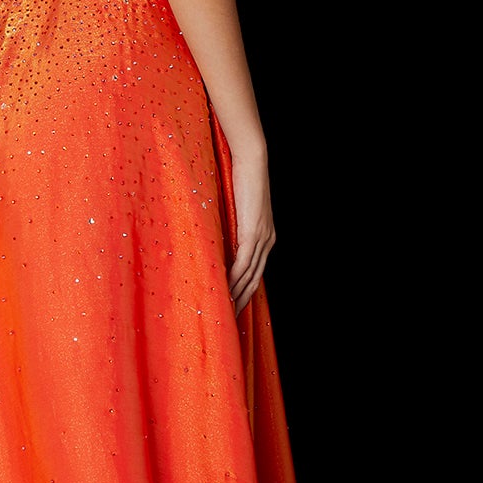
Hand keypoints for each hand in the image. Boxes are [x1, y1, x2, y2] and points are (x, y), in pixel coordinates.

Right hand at [226, 151, 274, 311]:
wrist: (252, 163)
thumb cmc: (241, 181)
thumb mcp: (237, 211)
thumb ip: (231, 228)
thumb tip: (214, 241)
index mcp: (265, 238)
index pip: (256, 273)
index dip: (246, 292)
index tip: (234, 307)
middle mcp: (267, 241)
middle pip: (255, 280)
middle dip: (242, 300)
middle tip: (228, 319)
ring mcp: (262, 238)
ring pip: (249, 275)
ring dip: (236, 294)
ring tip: (224, 310)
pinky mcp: (252, 233)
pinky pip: (243, 262)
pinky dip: (234, 278)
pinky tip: (225, 289)